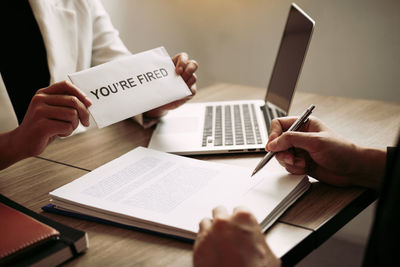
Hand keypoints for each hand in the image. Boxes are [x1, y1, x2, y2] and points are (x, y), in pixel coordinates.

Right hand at [1, 81, 91, 167]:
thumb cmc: (42, 126)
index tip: (89, 104)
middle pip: (73, 101)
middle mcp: (40, 100)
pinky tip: (58, 134)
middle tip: (85, 122)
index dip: (80, 93)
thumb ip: (65, 103)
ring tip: (65, 129)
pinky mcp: (42, 126)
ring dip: (74, 125)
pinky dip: (68, 133)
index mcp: (43, 93)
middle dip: (84, 113)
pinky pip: (67, 127)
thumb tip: (88, 102)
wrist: (21, 142)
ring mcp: (39, 112)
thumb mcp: (52, 110)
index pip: (66, 85)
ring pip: (72, 114)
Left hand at [144, 52, 197, 117]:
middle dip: (189, 69)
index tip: (177, 70)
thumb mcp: (153, 79)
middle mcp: (184, 71)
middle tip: (181, 77)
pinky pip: (192, 90)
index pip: (183, 57)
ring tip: (179, 87)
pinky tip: (180, 95)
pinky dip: (187, 92)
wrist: (155, 102)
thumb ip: (155, 74)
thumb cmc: (154, 87)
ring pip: (193, 77)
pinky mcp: (189, 92)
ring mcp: (187, 81)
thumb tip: (147, 71)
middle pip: (193, 64)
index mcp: (175, 64)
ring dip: (188, 81)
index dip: (182, 61)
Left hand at [193, 206, 279, 266]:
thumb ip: (259, 240)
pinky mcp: (198, 245)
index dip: (240, 220)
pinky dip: (203, 241)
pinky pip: (198, 236)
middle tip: (227, 231)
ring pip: (206, 222)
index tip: (240, 225)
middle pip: (219, 211)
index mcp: (244, 218)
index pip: (239, 209)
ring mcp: (209, 232)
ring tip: (216, 240)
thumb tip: (259, 243)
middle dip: (223, 220)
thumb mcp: (269, 253)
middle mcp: (224, 222)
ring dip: (211, 229)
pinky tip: (210, 249)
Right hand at [266, 116, 385, 189]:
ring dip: (289, 162)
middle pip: (277, 142)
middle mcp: (299, 137)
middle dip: (282, 152)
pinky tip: (305, 168)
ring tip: (302, 163)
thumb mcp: (314, 141)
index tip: (272, 146)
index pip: (279, 125)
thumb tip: (273, 143)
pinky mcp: (301, 163)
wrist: (353, 169)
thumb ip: (291, 140)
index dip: (273, 134)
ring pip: (281, 156)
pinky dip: (294, 169)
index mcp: (303, 124)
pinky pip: (288, 166)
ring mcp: (300, 150)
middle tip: (290, 158)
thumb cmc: (341, 151)